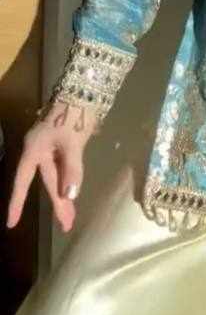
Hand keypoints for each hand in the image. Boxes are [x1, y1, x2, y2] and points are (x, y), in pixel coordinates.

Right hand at [6, 99, 98, 234]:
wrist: (85, 89)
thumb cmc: (73, 115)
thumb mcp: (73, 143)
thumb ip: (72, 170)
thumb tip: (70, 196)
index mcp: (34, 149)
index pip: (23, 182)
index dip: (17, 203)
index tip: (11, 223)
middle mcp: (39, 149)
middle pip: (46, 181)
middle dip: (57, 204)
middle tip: (66, 225)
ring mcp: (52, 146)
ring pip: (57, 176)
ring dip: (65, 195)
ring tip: (71, 217)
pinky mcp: (64, 143)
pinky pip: (64, 167)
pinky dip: (69, 181)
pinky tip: (73, 194)